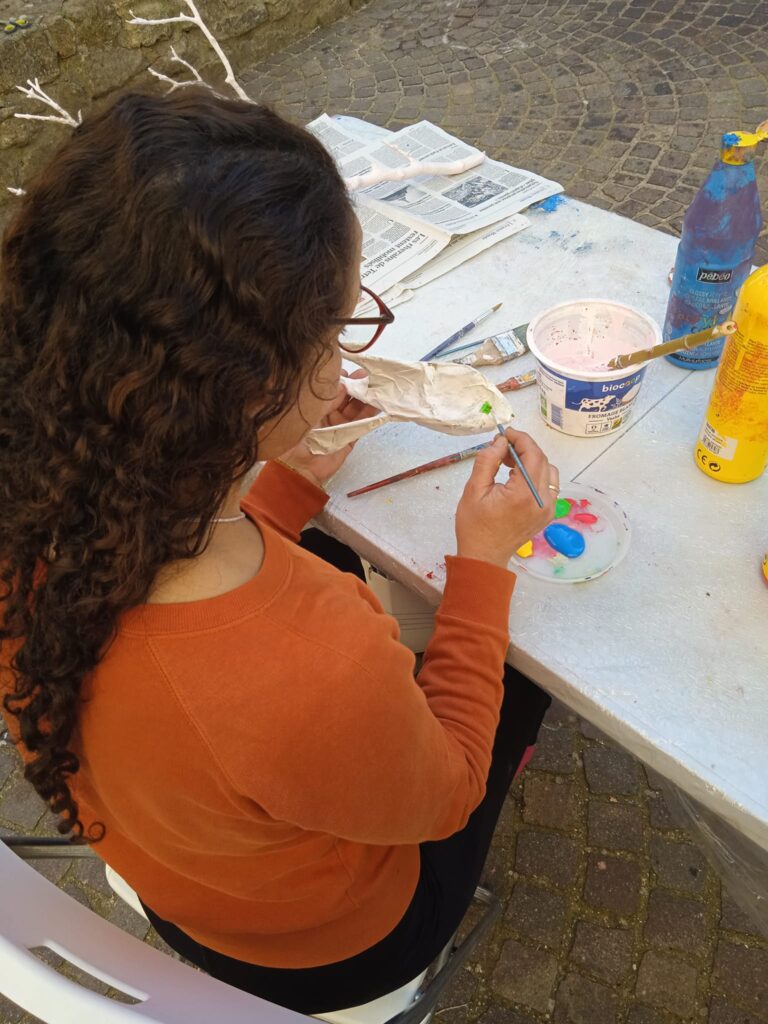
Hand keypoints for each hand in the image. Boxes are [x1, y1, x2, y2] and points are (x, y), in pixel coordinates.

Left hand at [277, 371, 378, 486]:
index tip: (347, 372)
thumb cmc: (295, 439)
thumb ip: (326, 401)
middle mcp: (328, 417)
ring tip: (376, 387)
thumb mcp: (308, 414)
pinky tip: (377, 405)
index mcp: (315, 409)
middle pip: (346, 399)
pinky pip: (361, 426)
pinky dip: (370, 416)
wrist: (298, 468)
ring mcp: (340, 428)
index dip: (340, 381)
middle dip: (356, 387)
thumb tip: (342, 385)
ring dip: (366, 399)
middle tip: (367, 376)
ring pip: (356, 411)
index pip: (330, 391)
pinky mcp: (349, 440)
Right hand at [455, 428, 558, 567]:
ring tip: (508, 463)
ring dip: (532, 460)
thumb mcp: (473, 490)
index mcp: (524, 495)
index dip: (521, 439)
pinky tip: (517, 477)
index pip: (533, 455)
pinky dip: (536, 474)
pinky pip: (549, 485)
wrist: (484, 557)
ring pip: (549, 471)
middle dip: (524, 448)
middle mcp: (542, 501)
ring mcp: (548, 508)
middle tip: (502, 447)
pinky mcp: (547, 513)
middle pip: (542, 461)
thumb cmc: (475, 526)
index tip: (505, 433)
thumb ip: (488, 460)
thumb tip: (501, 442)